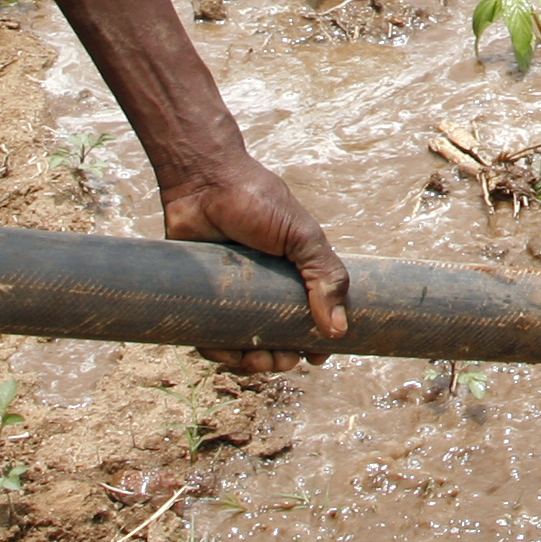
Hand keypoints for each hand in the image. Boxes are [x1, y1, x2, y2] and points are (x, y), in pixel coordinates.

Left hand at [159, 152, 350, 366]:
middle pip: (276, 336)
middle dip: (283, 356)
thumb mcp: (302, 236)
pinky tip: (228, 354)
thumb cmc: (257, 200)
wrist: (204, 180)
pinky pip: (208, 335)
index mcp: (294, 273)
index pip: (310, 316)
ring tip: (259, 361)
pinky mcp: (202, 296)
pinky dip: (218, 351)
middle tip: (286, 359)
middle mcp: (264, 286)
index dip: (315, 341)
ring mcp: (233, 293)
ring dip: (253, 361)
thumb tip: (339, 331)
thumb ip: (325, 276)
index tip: (318, 358)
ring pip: (243, 341)